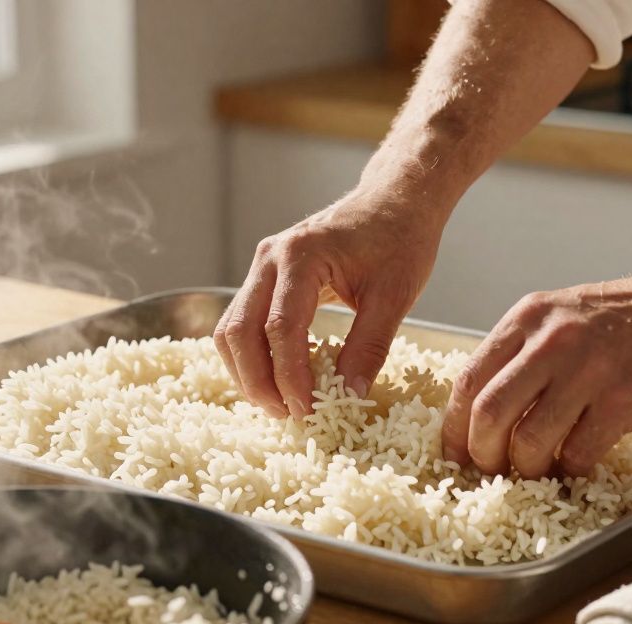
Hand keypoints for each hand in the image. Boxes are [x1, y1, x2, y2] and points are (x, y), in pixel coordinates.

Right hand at [215, 189, 441, 417]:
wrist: (394, 200)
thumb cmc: (400, 239)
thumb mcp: (395, 296)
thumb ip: (369, 346)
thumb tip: (348, 394)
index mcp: (302, 256)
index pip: (280, 328)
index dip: (289, 376)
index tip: (307, 409)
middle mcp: (270, 258)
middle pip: (240, 330)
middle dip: (257, 381)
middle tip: (286, 415)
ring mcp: (262, 266)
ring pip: (232, 329)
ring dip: (248, 372)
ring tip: (280, 404)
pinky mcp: (265, 277)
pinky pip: (243, 322)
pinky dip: (253, 356)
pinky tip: (279, 379)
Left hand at [441, 268, 631, 478]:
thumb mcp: (566, 317)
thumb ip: (526, 354)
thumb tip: (487, 414)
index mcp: (528, 317)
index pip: (468, 380)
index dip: (455, 428)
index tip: (457, 454)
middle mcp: (550, 340)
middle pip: (488, 415)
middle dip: (484, 455)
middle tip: (493, 472)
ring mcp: (588, 369)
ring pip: (529, 441)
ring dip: (529, 469)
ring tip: (540, 470)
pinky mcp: (624, 399)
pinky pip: (578, 453)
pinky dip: (571, 469)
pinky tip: (579, 464)